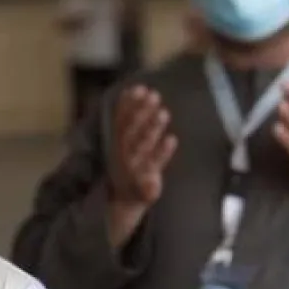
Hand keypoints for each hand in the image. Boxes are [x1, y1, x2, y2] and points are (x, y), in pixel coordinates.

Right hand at [108, 85, 177, 206]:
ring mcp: (133, 167)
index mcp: (116, 141)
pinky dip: (161, 153)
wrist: (122, 201)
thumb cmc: (128, 162)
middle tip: (154, 95)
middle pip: (131, 130)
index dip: (128, 104)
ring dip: (151, 129)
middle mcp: (122, 153)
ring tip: (164, 112)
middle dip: (141, 113)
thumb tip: (136, 87)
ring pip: (141, 146)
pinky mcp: (145, 182)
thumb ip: (128, 115)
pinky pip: (153, 166)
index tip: (139, 88)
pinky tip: (172, 140)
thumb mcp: (123, 139)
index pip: (120, 119)